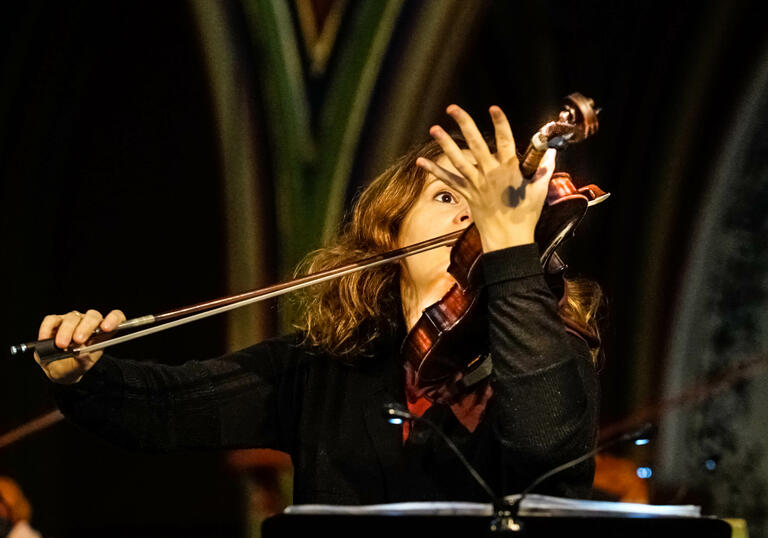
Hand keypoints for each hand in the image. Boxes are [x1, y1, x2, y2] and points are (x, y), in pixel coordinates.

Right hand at [34, 309, 125, 383]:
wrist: (59, 370)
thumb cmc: (75, 366)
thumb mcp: (82, 367)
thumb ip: (84, 361)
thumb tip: (82, 353)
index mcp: (102, 333)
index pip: (116, 318)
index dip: (114, 319)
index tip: (107, 328)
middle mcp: (89, 323)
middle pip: (93, 316)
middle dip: (85, 327)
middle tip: (78, 340)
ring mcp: (72, 320)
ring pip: (72, 318)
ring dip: (66, 331)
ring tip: (61, 345)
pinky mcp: (55, 322)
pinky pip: (52, 320)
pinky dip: (48, 329)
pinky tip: (45, 339)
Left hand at [416, 104, 555, 251]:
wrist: (508, 240)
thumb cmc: (525, 217)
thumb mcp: (539, 191)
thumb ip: (544, 169)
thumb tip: (553, 153)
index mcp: (509, 170)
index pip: (505, 140)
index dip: (500, 123)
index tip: (493, 108)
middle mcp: (490, 173)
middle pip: (476, 144)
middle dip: (464, 124)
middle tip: (452, 108)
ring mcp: (476, 184)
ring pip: (458, 159)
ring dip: (445, 143)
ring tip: (434, 128)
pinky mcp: (467, 194)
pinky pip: (449, 180)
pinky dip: (435, 171)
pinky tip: (421, 162)